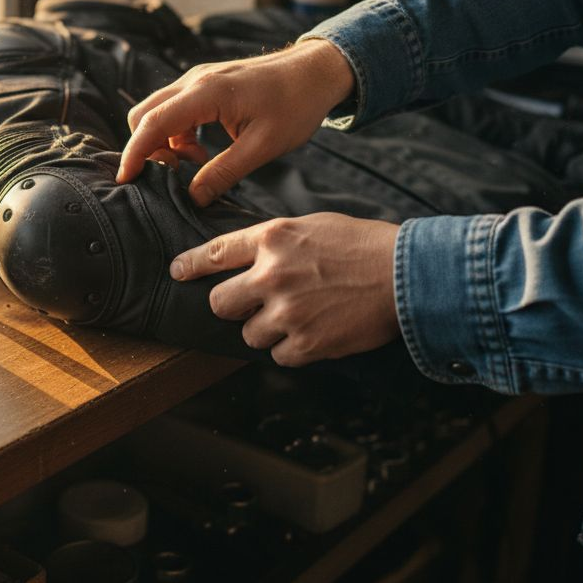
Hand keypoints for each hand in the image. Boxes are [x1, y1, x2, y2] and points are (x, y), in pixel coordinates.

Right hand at [117, 39, 353, 205]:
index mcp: (206, 93)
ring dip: (164, 143)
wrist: (316, 72)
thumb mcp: (262, 147)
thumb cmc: (295, 105)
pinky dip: (177, 135)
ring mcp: (197, 79)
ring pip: (157, 112)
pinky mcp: (205, 84)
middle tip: (172, 177)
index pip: (153, 123)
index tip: (126, 180)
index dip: (135, 153)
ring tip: (195, 166)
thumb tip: (193, 198)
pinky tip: (202, 153)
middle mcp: (194, 80)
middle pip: (144, 115)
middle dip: (146, 149)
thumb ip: (223, 173)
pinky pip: (174, 111)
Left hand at [171, 213, 400, 365]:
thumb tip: (244, 259)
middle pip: (220, 303)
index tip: (177, 272)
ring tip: (299, 316)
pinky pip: (278, 356)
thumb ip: (274, 241)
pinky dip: (293, 349)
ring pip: (248, 335)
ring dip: (267, 330)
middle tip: (252, 305)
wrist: (405, 275)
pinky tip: (315, 332)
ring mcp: (287, 312)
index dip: (190, 265)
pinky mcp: (306, 343)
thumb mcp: (311, 226)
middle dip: (232, 306)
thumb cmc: (362, 245)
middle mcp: (272, 275)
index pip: (214, 253)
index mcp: (272, 239)